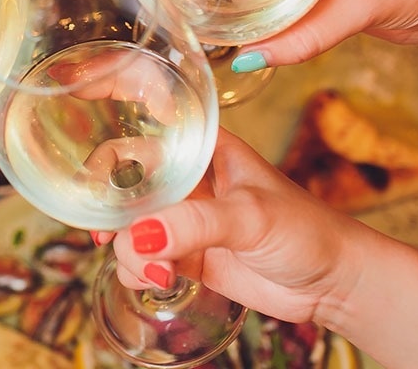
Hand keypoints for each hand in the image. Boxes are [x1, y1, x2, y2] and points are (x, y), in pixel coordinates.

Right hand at [110, 128, 366, 324]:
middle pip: (123, 185)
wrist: (332, 283)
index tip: (85, 180)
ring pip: (129, 228)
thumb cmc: (305, 230)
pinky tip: (164, 279)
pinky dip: (140, 271)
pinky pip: (142, 260)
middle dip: (112, 213)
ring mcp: (183, 218)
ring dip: (129, 251)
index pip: (141, 134)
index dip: (107, 151)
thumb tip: (140, 238)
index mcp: (200, 149)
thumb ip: (195, 224)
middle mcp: (186, 180)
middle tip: (106, 234)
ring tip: (157, 271)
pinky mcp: (184, 255)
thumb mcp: (251, 218)